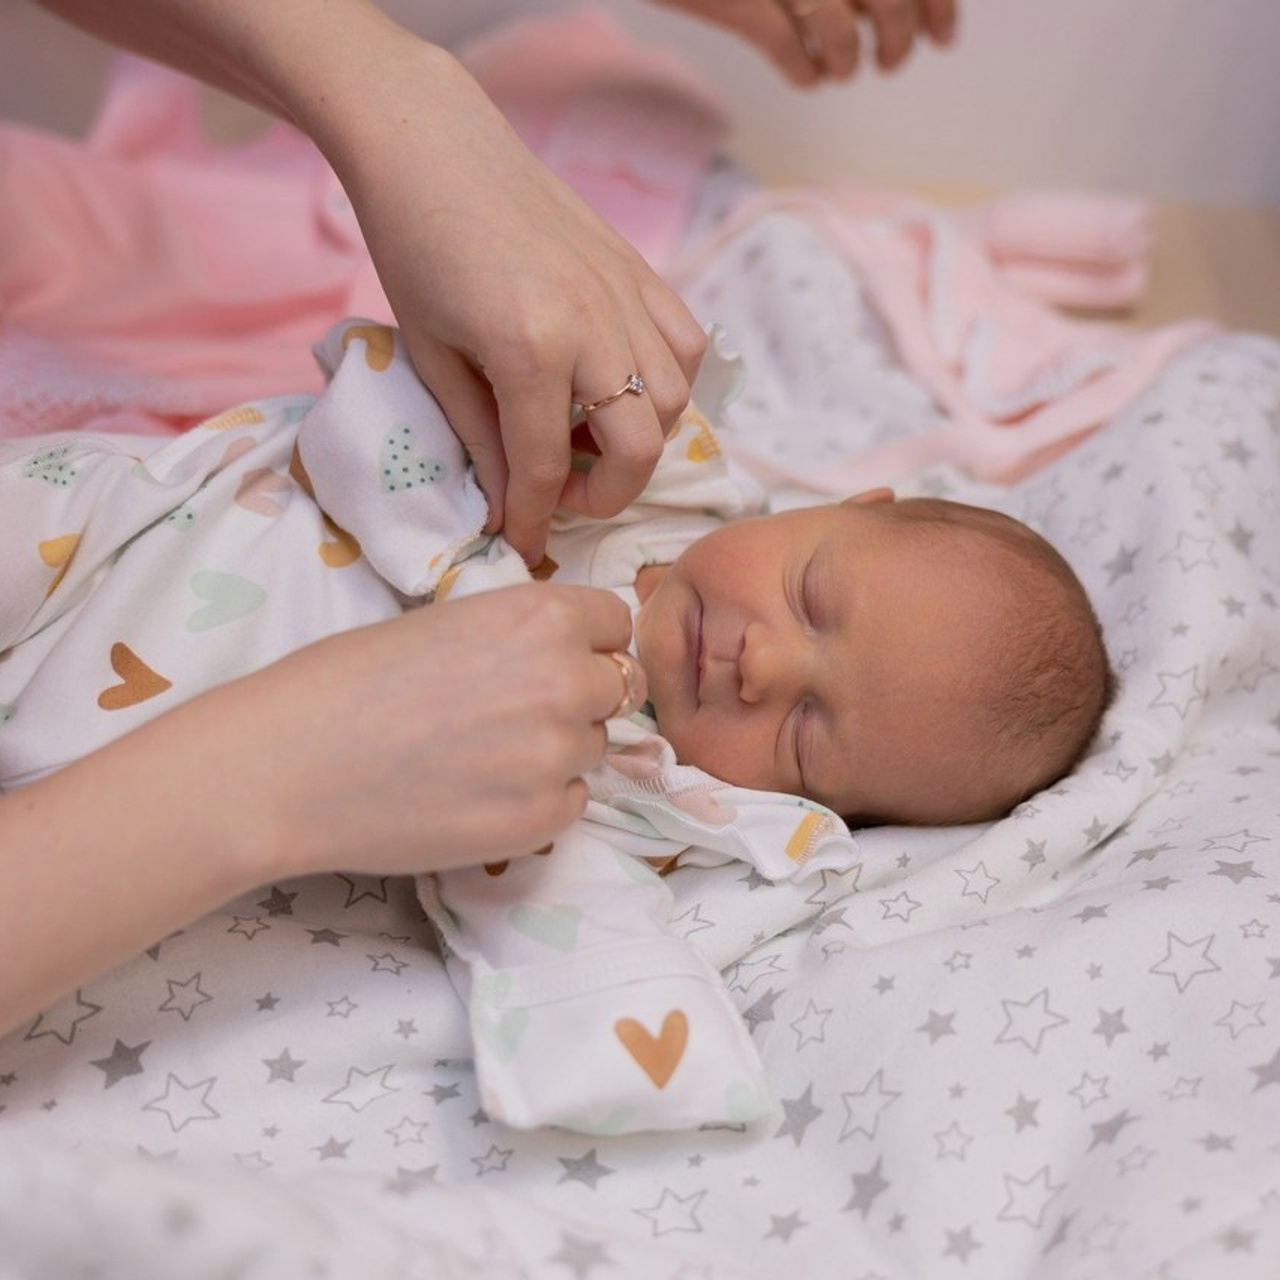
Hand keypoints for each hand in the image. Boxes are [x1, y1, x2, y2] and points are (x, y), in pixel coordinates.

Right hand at [219, 584, 642, 875]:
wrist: (288, 764)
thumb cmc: (347, 679)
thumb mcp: (447, 622)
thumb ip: (519, 635)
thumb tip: (563, 653)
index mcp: (541, 616)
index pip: (616, 621)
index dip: (587, 639)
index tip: (557, 656)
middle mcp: (566, 681)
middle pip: (616, 687)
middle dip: (578, 696)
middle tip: (514, 712)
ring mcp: (558, 756)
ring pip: (594, 746)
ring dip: (557, 750)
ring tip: (480, 756)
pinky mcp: (540, 820)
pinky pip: (572, 801)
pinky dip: (539, 799)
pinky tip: (478, 794)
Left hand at [320, 36, 707, 565]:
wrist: (435, 145)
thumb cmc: (413, 247)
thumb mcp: (431, 355)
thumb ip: (479, 437)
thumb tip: (505, 506)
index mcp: (528, 349)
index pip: (543, 468)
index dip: (531, 518)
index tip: (520, 543)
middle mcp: (593, 326)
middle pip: (638, 449)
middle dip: (604, 494)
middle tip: (561, 494)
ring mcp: (625, 294)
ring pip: (673, 402)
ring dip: (638, 440)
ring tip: (585, 436)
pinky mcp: (640, 270)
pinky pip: (685, 346)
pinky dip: (666, 383)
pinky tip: (622, 386)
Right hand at [649, 0, 956, 85]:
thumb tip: (913, 14)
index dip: (937, 5)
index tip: (942, 38)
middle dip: (897, 40)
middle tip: (888, 63)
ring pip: (839, 27)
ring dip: (846, 61)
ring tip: (838, 71)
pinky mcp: (736, 0)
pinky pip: (784, 46)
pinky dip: (803, 71)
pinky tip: (806, 77)